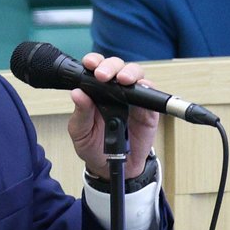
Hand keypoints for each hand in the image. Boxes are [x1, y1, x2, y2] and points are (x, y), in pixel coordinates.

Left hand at [67, 53, 159, 181]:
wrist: (112, 167)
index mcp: (96, 92)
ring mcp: (133, 99)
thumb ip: (80, 113)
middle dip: (110, 66)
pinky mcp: (148, 111)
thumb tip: (77, 93)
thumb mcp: (81, 133)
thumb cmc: (94, 147)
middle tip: (102, 75)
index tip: (89, 64)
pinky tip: (141, 88)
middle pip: (117, 67)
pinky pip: (151, 96)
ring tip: (123, 80)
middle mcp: (114, 91)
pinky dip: (148, 89)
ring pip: (135, 75)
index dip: (94, 61)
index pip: (96, 69)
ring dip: (130, 73)